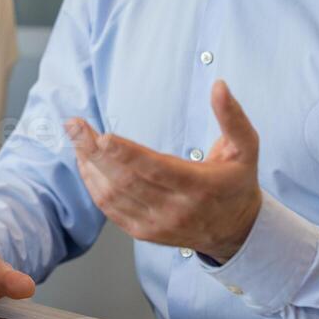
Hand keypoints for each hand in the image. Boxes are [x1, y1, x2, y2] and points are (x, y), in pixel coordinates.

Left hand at [66, 79, 260, 263]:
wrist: (235, 231)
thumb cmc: (236, 183)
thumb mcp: (245, 148)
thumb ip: (232, 117)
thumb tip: (219, 86)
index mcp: (199, 186)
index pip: (156, 170)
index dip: (127, 153)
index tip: (102, 135)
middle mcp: (176, 209)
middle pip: (126, 181)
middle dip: (95, 152)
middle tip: (73, 126)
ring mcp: (157, 224)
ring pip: (113, 196)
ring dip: (90, 165)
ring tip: (76, 138)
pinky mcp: (144, 232)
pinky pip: (110, 209)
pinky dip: (93, 184)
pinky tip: (85, 162)